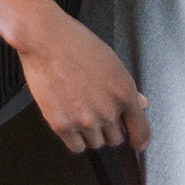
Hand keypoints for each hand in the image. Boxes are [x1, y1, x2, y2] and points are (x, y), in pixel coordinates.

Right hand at [18, 10, 150, 154]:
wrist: (43, 38)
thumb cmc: (75, 42)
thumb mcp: (109, 60)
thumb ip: (126, 87)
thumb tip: (140, 103)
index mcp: (124, 92)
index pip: (141, 132)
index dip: (139, 139)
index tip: (136, 141)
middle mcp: (108, 110)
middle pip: (116, 139)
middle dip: (108, 128)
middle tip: (95, 111)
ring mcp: (85, 120)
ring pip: (96, 143)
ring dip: (90, 132)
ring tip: (78, 109)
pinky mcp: (63, 125)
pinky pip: (76, 146)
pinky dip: (74, 138)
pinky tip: (69, 118)